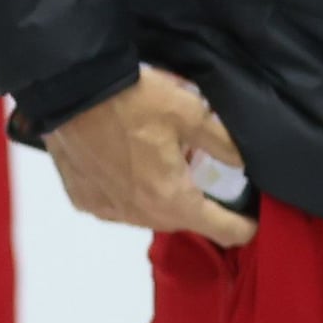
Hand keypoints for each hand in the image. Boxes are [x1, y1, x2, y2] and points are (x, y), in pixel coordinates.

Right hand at [44, 66, 255, 244]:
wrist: (69, 91)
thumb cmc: (132, 101)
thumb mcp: (190, 112)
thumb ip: (223, 142)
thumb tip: (245, 163)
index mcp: (172, 199)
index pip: (224, 230)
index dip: (245, 226)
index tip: (253, 219)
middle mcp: (140, 215)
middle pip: (183, 221)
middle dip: (198, 205)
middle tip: (202, 174)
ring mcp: (108, 211)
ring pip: (148, 215)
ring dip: (161, 199)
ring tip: (161, 166)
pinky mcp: (84, 200)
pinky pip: (117, 206)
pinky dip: (128, 193)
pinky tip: (125, 166)